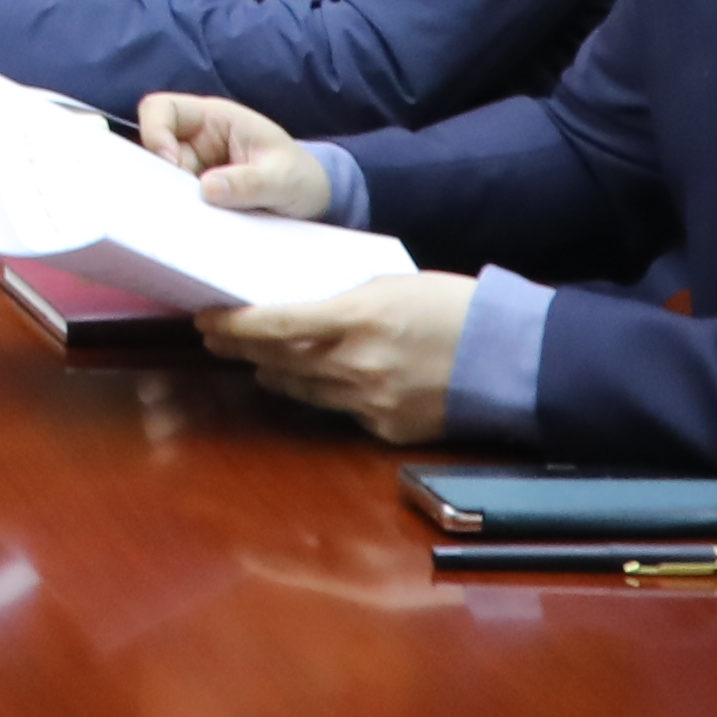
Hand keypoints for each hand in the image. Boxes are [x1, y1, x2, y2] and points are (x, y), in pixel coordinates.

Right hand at [136, 92, 328, 214]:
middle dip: (161, 176)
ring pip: (160, 178)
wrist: (314, 201)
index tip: (171, 166)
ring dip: (171, 198)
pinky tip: (198, 229)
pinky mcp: (196, 193)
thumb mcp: (284, 180)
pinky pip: (175, 201)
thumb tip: (206, 189)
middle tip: (185, 203)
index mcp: (215, 119)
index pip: (162, 109)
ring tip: (197, 220)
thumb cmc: (301, 177)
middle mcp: (197, 140)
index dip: (155, 132)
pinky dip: (181, 214)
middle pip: (152, 148)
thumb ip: (249, 182)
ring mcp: (194, 168)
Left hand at [204, 269, 476, 444]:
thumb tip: (298, 313)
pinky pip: (340, 411)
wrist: (509, 358)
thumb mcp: (390, 286)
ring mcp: (370, 403)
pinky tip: (322, 382)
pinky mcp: (386, 429)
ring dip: (277, 374)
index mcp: (356, 319)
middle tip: (217, 339)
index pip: (274, 326)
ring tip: (259, 361)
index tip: (207, 320)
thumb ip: (340, 302)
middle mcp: (356, 366)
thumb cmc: (453, 307)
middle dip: (244, 350)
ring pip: (302, 390)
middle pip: (279, 362)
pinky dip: (327, 394)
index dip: (233, 326)